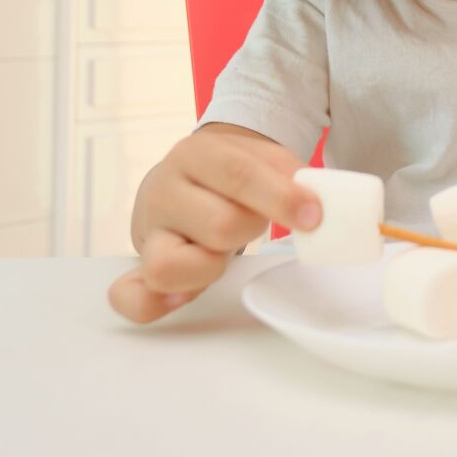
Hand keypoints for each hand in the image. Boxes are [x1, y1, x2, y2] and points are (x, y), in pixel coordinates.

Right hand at [107, 127, 319, 322]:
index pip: (238, 174)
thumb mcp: (264, 159)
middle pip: (218, 225)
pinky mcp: (141, 267)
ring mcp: (149, 233)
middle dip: (250, 229)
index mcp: (197, 154)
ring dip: (210, 268)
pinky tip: (184, 296)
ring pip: (169, 265)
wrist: (189, 175)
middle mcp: (164, 190)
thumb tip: (326, 203)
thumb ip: (295, 176)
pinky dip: (154, 302)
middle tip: (255, 224)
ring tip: (223, 255)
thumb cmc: (235, 174)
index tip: (315, 216)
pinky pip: (130, 295)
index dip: (281, 198)